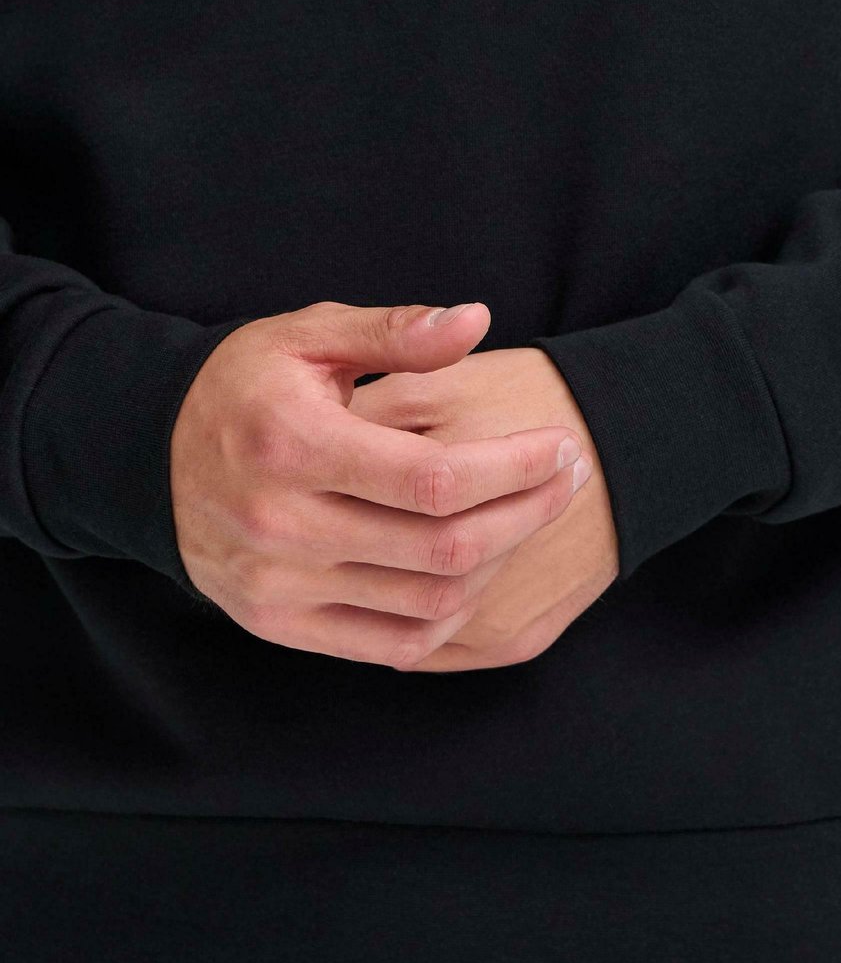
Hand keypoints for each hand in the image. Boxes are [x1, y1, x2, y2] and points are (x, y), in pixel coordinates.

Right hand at [170, 301, 587, 667]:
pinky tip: (479, 572)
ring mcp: (276, 585)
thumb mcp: (308, 336)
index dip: (516, 468)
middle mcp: (281, 525)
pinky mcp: (276, 622)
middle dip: (527, 512)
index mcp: (293, 444)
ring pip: (426, 600)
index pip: (435, 478)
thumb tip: (477, 320)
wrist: (148, 455)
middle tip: (569, 479)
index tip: (562, 446)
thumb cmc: (243, 385)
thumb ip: (394, 333)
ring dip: (499, 563)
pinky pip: (390, 643)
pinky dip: (449, 616)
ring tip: (531, 517)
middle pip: (442, 545)